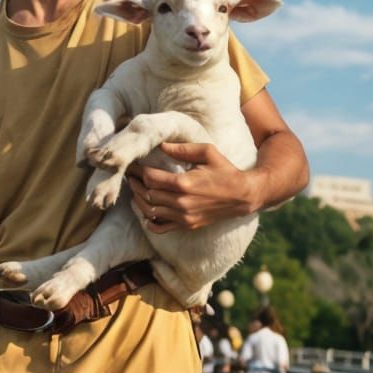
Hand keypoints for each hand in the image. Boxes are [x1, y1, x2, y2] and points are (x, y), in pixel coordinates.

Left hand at [127, 142, 265, 233]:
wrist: (243, 196)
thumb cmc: (225, 171)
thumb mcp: (207, 152)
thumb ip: (182, 149)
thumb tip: (160, 145)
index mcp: (184, 183)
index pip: (151, 178)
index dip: (138, 171)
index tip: (132, 165)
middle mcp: (181, 203)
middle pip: (147, 195)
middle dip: (135, 184)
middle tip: (130, 176)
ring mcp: (184, 217)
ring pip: (150, 211)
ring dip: (139, 200)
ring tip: (135, 189)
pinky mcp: (187, 225)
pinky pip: (160, 227)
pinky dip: (149, 221)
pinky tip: (145, 211)